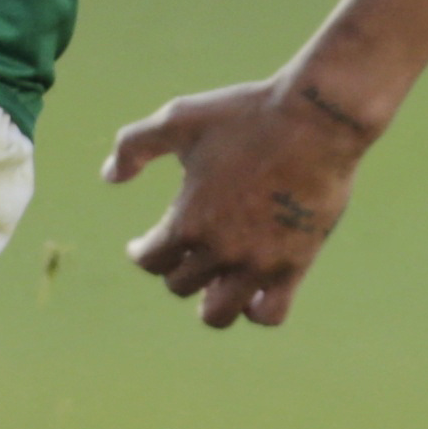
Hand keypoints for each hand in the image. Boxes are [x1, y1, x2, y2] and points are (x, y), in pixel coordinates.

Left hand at [102, 75, 378, 330]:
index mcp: (188, 220)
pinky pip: (271, 314)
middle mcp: (220, 250)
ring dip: (211, 302)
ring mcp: (259, 262)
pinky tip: (254, 292)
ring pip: (219, 313)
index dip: (142, 251)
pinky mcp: (295, 264)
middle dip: (177, 269)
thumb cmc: (247, 114)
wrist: (317, 118)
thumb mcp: (180, 118)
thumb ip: (134, 146)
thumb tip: (110, 178)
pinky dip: (257, 310)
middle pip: (180, 285)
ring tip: (215, 285)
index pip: (149, 260)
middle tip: (186, 250)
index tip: (145, 244)